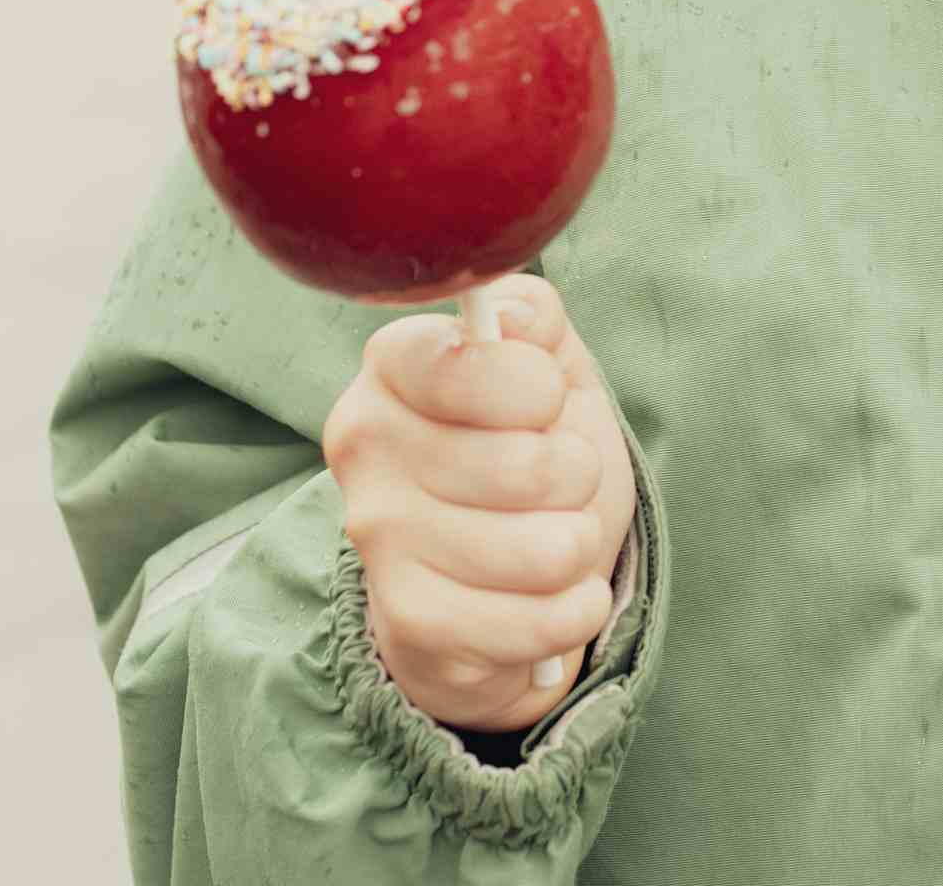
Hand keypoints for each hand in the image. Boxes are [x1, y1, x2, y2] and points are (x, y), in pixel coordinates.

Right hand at [325, 276, 634, 735]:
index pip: (472, 361)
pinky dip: (577, 608)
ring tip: (550, 537)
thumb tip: (518, 319)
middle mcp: (365, 447)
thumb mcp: (548, 371)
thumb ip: (535, 322)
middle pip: (532, 465)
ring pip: (547, 548)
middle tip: (555, 479)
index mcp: (392, 369)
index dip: (539, 386)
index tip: (543, 400)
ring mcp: (379, 539)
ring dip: (577, 543)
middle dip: (576, 474)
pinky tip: (556, 595)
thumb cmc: (530, 455)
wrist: (500, 578)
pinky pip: (543, 621)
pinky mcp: (410, 622)